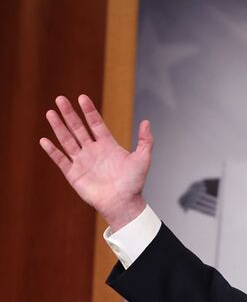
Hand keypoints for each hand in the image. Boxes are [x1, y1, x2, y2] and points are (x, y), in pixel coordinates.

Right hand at [39, 95, 152, 230]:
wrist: (123, 203)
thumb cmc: (134, 183)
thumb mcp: (143, 159)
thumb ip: (145, 140)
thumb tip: (146, 122)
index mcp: (108, 145)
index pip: (96, 124)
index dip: (89, 111)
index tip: (82, 98)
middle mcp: (93, 151)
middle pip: (78, 128)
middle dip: (69, 114)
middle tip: (60, 99)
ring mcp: (82, 161)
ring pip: (67, 140)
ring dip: (59, 127)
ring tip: (50, 113)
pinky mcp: (74, 174)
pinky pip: (61, 160)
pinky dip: (52, 150)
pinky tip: (45, 140)